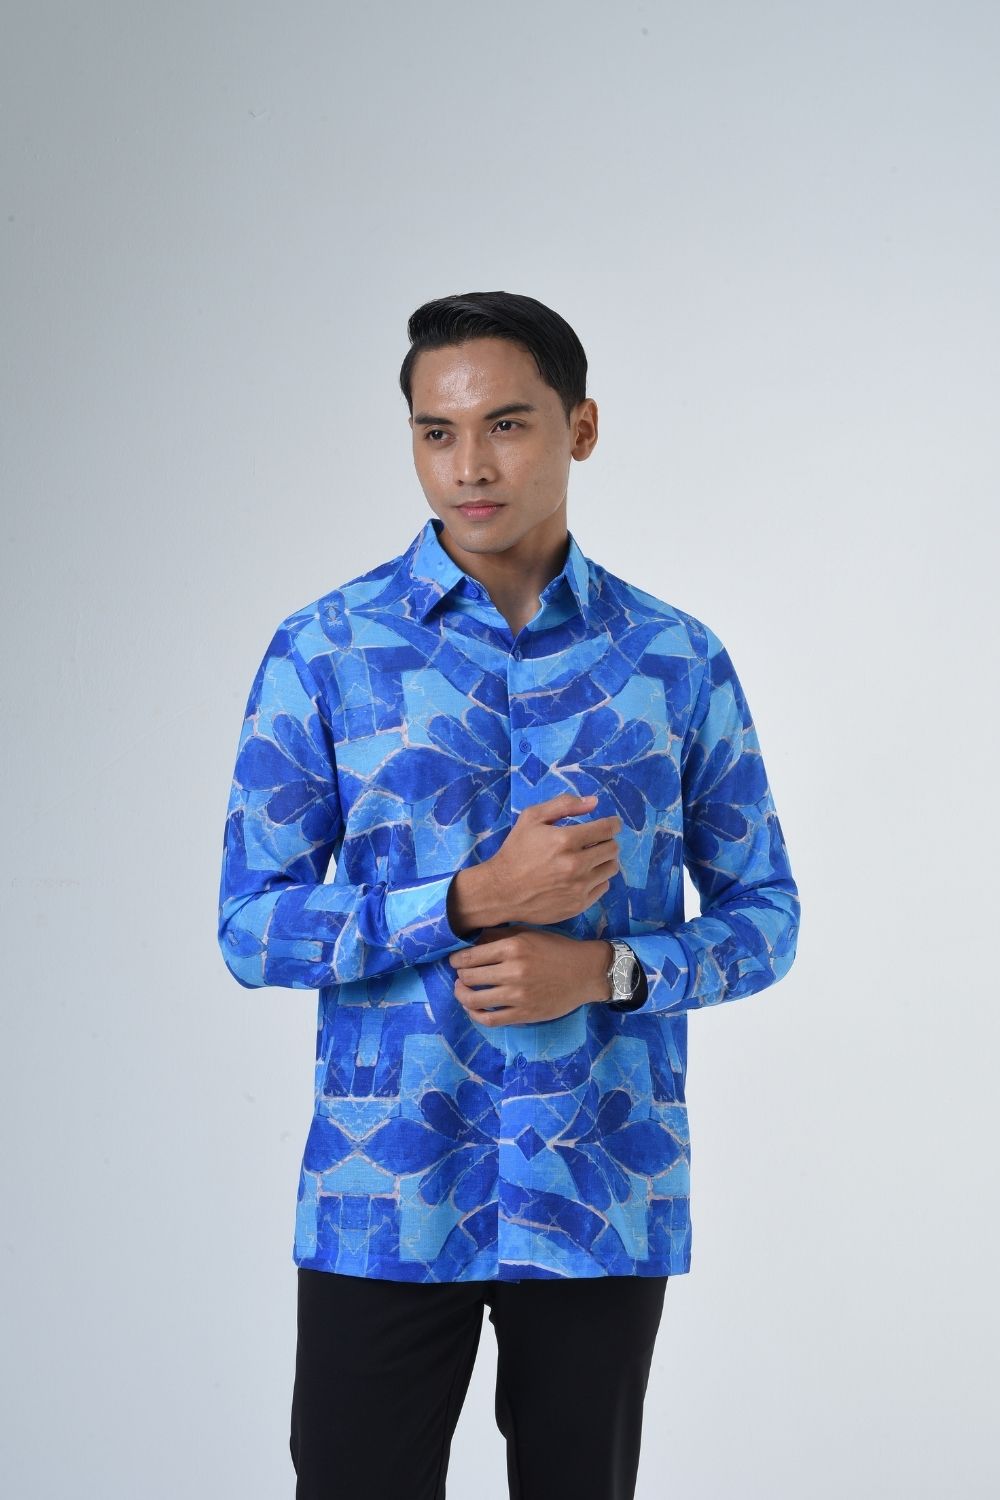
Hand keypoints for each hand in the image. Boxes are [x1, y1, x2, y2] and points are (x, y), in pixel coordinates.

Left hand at [448, 926, 612, 1026]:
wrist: (585, 972)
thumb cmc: (557, 949)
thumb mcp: (529, 934)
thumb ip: (500, 936)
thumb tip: (472, 941)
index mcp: (513, 948)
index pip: (470, 956)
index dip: (456, 960)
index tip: (455, 961)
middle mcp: (513, 971)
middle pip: (469, 977)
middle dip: (460, 976)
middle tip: (461, 975)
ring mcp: (518, 996)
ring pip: (474, 999)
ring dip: (461, 995)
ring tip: (462, 990)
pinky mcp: (524, 1014)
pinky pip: (490, 1019)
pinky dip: (475, 1015)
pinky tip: (473, 1008)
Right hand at [486, 792, 622, 925]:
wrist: (501, 890)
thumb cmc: (516, 850)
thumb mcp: (532, 818)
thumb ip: (563, 805)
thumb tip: (594, 802)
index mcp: (565, 840)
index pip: (606, 829)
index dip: (613, 824)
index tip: (612, 824)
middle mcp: (576, 864)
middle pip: (613, 849)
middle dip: (608, 841)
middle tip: (597, 842)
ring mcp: (579, 887)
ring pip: (611, 869)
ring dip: (605, 860)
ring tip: (591, 858)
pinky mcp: (578, 905)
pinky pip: (603, 887)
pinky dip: (598, 879)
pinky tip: (583, 876)